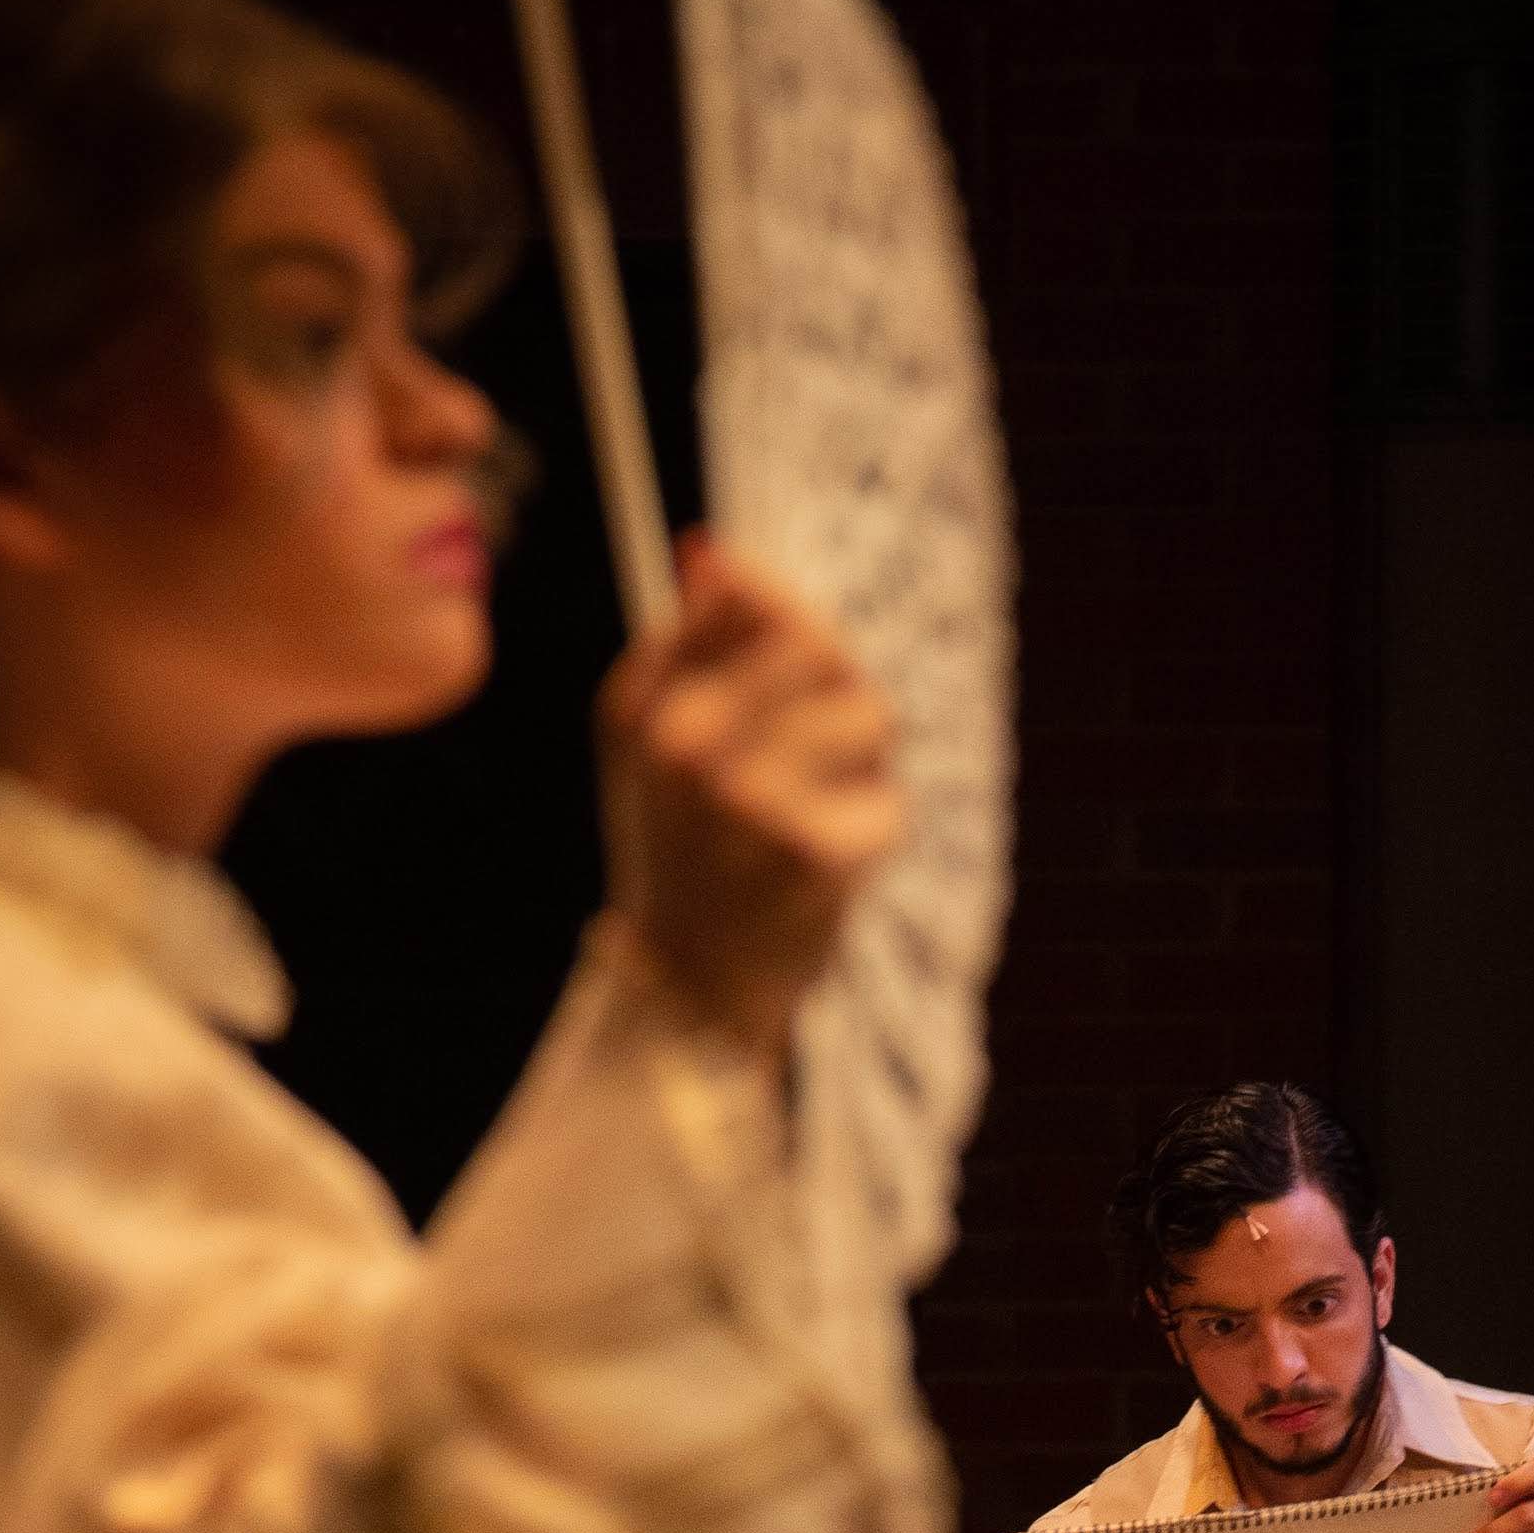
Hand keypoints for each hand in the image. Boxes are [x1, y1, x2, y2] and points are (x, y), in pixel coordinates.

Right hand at [597, 532, 902, 1056]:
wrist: (692, 982)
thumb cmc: (684, 844)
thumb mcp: (654, 737)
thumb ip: (688, 641)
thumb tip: (714, 550)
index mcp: (646, 704)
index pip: (745, 595)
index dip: (789, 616)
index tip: (794, 660)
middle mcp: (686, 743)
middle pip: (819, 645)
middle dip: (837, 687)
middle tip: (814, 750)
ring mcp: (749, 798)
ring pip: (868, 716)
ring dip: (864, 763)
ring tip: (817, 808)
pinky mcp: (810, 854)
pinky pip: (887, 801)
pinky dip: (871, 832)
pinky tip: (825, 865)